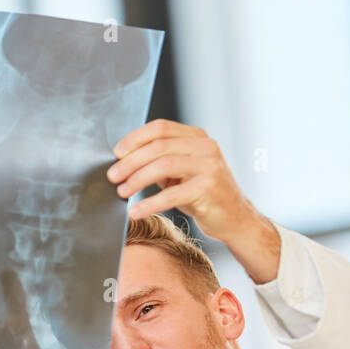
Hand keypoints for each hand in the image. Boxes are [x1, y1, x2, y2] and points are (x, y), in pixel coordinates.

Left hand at [107, 120, 280, 282]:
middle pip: (158, 146)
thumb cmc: (205, 196)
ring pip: (162, 165)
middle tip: (113, 176)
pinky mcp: (208, 188)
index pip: (160, 128)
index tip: (116, 153)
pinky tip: (136, 212)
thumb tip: (125, 160)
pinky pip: (171, 194)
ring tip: (122, 192)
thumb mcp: (183, 173)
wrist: (236, 220)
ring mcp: (209, 166)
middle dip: (130, 162)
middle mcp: (206, 147)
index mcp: (198, 137)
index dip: (134, 139)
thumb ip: (161, 161)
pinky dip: (150, 203)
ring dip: (137, 179)